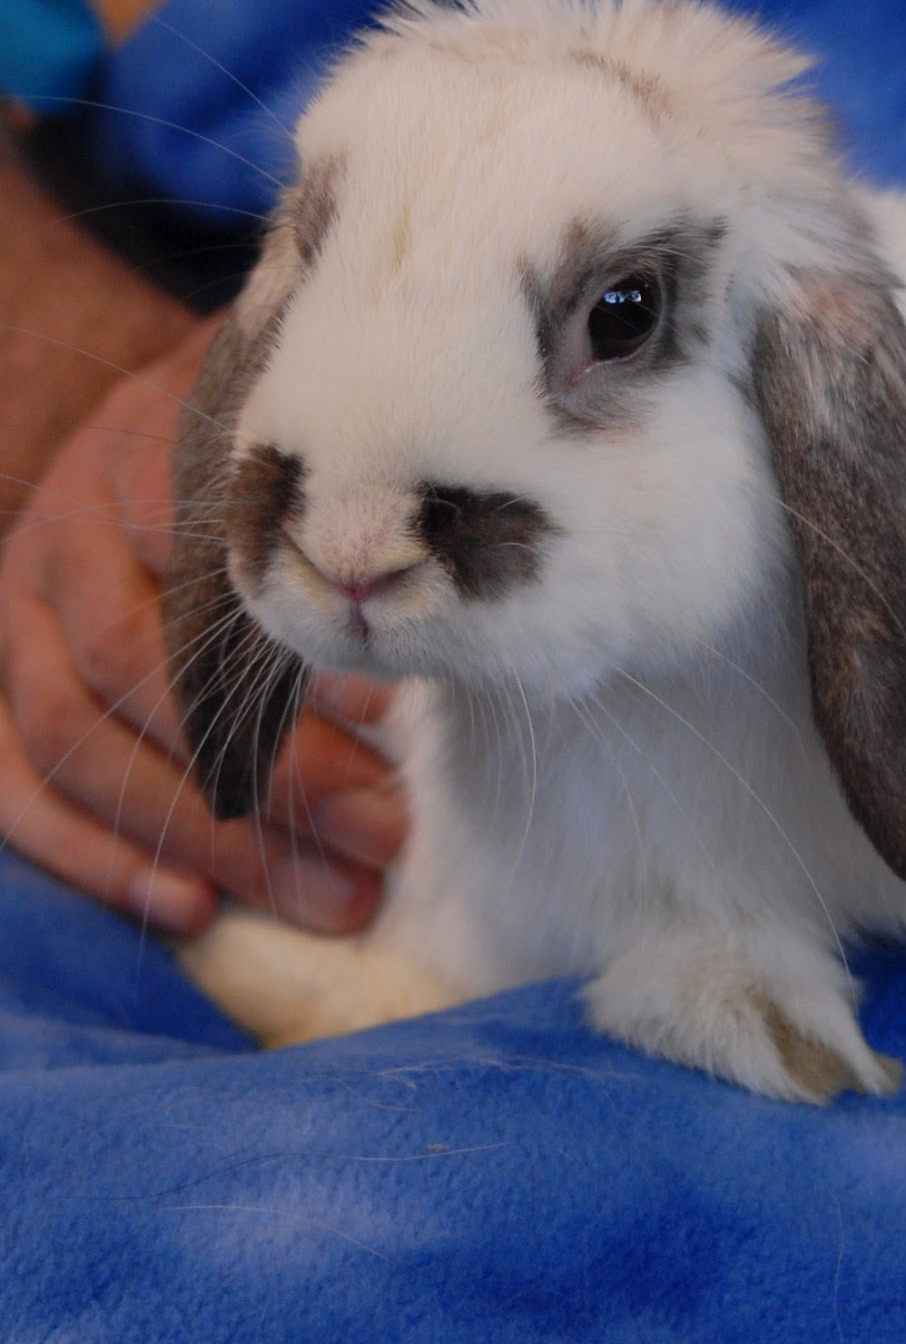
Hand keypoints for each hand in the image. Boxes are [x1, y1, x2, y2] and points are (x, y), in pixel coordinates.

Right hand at [0, 329, 407, 934]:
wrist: (133, 433)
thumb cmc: (257, 454)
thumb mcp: (297, 446)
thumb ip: (341, 511)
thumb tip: (426, 636)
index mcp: (135, 461)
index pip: (200, 565)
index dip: (289, 648)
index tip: (388, 713)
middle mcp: (58, 543)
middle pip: (143, 667)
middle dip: (272, 768)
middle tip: (384, 833)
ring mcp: (13, 622)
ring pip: (80, 743)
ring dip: (207, 835)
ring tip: (330, 894)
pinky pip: (15, 791)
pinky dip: (99, 859)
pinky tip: (190, 910)